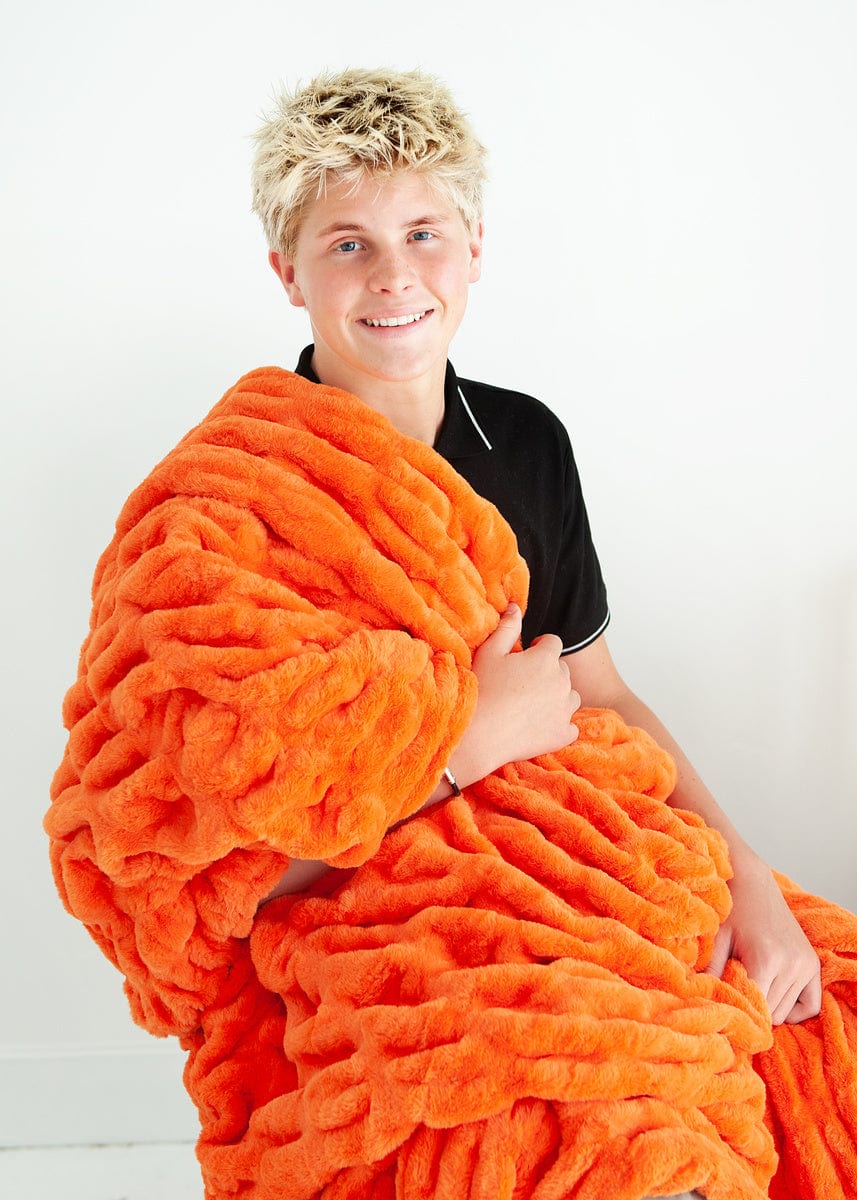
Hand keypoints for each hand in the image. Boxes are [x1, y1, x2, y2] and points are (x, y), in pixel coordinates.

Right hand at [462, 604, 581, 778]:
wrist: (479, 735)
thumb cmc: (481, 690)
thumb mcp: (489, 653)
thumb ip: (507, 628)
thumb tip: (516, 607)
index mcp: (546, 658)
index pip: (553, 643)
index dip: (539, 648)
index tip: (526, 657)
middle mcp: (562, 681)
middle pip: (563, 670)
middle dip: (548, 673)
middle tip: (524, 684)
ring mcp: (565, 709)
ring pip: (571, 696)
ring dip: (558, 697)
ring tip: (533, 705)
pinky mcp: (564, 733)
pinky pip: (571, 725)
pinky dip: (560, 725)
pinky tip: (540, 726)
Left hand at [705, 852, 821, 1024]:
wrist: (752, 881)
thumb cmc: (731, 908)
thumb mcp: (716, 939)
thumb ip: (711, 972)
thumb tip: (705, 1001)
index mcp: (766, 959)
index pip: (754, 1007)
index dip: (736, 1009)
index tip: (724, 1004)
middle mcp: (791, 964)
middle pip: (769, 1013)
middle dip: (750, 1007)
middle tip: (734, 989)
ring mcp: (805, 965)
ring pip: (784, 1012)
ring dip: (766, 1005)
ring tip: (749, 983)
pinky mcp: (813, 964)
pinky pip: (811, 1005)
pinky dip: (793, 1008)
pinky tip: (773, 996)